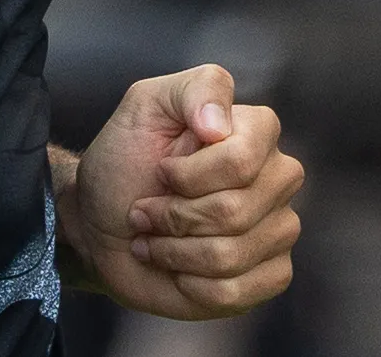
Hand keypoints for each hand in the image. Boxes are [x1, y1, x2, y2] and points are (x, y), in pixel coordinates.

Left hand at [61, 65, 301, 319]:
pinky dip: (189, 282)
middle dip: (174, 214)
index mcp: (257, 131)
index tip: (160, 169)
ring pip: (232, 255)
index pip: (242, 159)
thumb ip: (191, 90)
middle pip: (236, 210)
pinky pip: (236, 290)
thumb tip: (220, 126)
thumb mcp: (144, 106)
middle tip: (147, 208)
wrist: (102, 219)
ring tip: (154, 236)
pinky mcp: (269, 275)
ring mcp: (278, 229)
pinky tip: (175, 267)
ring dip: (173, 249)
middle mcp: (277, 178)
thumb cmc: (126, 159)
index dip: (188, 173)